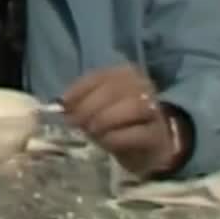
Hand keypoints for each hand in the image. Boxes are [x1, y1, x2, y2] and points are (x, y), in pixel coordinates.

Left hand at [61, 64, 180, 177]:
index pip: (99, 76)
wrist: (151, 145)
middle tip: (75, 122)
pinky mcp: (157, 135)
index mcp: (126, 73)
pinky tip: (106, 142)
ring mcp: (154, 109)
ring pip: (132, 106)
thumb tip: (62, 104)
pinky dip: (117, 137)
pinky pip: (138, 133)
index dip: (79, 90)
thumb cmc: (119, 122)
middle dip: (89, 107)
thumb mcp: (100, 106)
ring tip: (91, 131)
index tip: (64, 105)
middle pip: (114, 90)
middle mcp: (143, 86)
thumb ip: (83, 101)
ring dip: (105, 119)